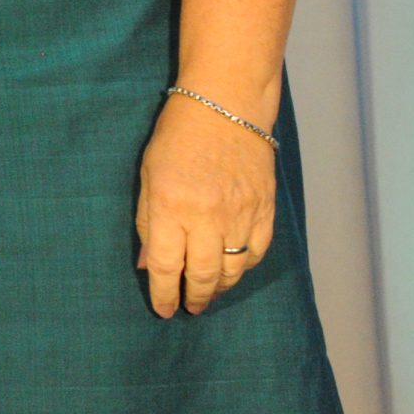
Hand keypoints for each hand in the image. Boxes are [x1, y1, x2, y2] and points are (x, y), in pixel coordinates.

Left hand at [135, 92, 274, 316]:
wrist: (226, 104)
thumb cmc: (177, 136)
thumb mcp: (148, 175)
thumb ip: (148, 223)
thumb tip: (149, 265)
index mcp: (171, 207)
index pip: (167, 267)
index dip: (164, 294)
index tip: (163, 309)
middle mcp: (207, 217)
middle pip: (202, 275)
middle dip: (194, 297)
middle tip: (188, 307)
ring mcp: (240, 215)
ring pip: (233, 271)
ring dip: (219, 288)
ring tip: (208, 293)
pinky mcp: (265, 210)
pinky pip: (256, 253)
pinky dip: (244, 267)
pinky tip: (233, 270)